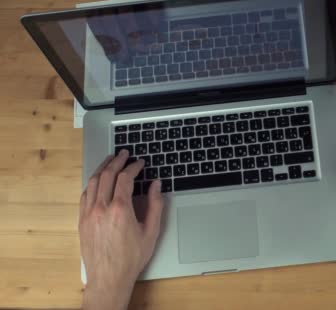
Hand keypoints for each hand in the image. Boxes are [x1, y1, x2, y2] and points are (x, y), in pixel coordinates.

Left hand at [79, 150, 164, 309]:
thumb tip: (156, 186)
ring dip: (102, 168)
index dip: (134, 166)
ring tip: (110, 160)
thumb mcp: (151, 231)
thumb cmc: (131, 258)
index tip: (140, 163)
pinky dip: (92, 182)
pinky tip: (97, 180)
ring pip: (93, 182)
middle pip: (107, 175)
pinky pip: (85, 194)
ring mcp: (89, 213)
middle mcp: (101, 208)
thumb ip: (155, 205)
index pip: (125, 178)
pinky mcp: (82, 220)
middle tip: (125, 154)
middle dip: (117, 161)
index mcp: (120, 209)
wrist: (108, 278)